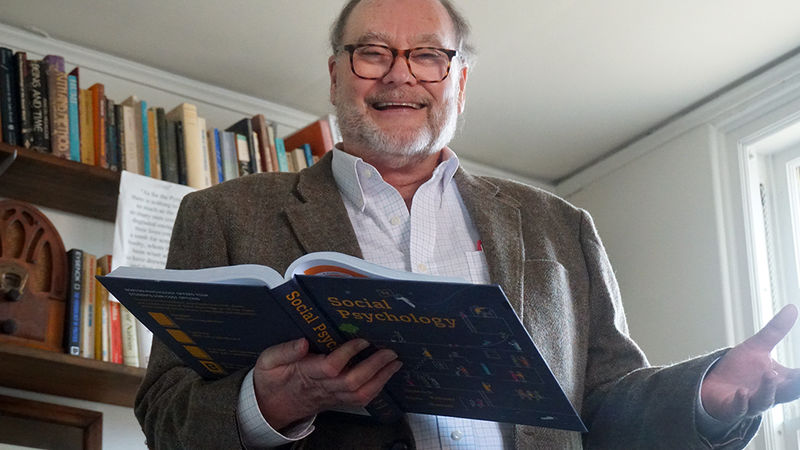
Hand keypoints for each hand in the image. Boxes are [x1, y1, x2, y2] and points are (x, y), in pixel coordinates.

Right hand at [252, 337, 401, 429]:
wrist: (272, 406)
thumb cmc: (271, 380)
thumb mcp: (268, 361)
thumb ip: (285, 351)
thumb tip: (303, 341)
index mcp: (305, 374)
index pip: (331, 367)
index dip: (348, 354)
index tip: (362, 340)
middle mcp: (322, 387)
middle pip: (352, 382)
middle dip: (373, 367)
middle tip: (389, 351)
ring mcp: (331, 396)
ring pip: (359, 394)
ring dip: (380, 379)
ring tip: (395, 363)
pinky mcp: (337, 400)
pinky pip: (360, 399)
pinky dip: (377, 387)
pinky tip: (386, 374)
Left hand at [701, 304, 799, 421]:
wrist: (711, 387)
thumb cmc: (738, 370)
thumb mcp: (757, 347)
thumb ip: (775, 331)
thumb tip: (792, 308)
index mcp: (779, 380)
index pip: (799, 377)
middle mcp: (769, 393)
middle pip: (789, 392)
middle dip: (797, 384)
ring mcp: (751, 402)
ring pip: (764, 400)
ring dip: (768, 389)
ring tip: (770, 374)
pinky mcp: (732, 408)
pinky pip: (739, 408)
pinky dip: (742, 402)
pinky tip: (742, 393)